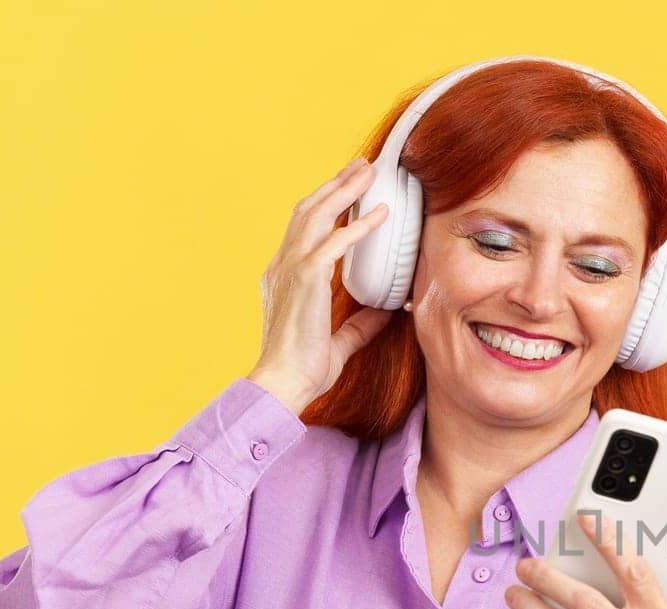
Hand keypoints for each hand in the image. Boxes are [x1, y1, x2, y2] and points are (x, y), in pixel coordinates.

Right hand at [248, 157, 394, 411]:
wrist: (283, 383)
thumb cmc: (304, 369)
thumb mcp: (339, 343)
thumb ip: (359, 325)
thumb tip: (385, 313)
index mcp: (284, 277)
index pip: (304, 230)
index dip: (325, 205)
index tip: (346, 190)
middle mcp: (282, 265)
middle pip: (308, 211)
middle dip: (334, 185)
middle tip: (360, 166)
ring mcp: (290, 268)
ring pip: (317, 214)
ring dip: (344, 190)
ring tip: (368, 172)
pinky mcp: (306, 278)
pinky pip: (336, 242)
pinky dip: (359, 224)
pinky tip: (381, 213)